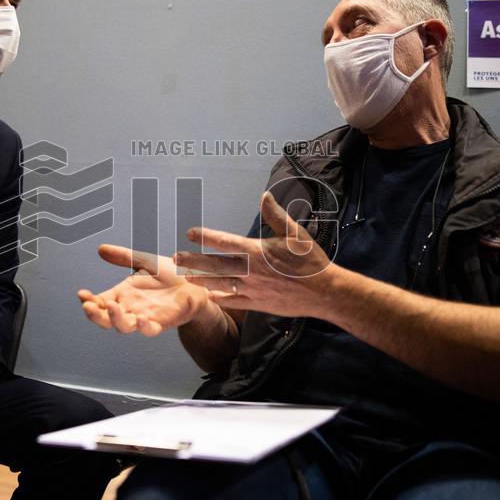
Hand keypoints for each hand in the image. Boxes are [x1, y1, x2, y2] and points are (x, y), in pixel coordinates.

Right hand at [78, 245, 213, 335]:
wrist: (196, 283)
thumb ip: (124, 257)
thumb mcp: (144, 262)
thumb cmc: (170, 275)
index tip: (81, 293)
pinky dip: (144, 327)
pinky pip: (150, 330)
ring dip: (116, 319)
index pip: (100, 302)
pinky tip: (141, 319)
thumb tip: (101, 248)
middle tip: (89, 306)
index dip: (89, 300)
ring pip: (125, 326)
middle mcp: (131, 308)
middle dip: (96, 315)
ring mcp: (145, 316)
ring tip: (113, 308)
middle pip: (106, 319)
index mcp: (123, 295)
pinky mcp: (163, 321)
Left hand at [176, 192, 333, 318]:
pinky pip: (233, 301)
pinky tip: (209, 295)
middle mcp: (251, 272)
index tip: (190, 232)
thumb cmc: (310, 260)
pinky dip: (219, 298)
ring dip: (201, 279)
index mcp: (257, 252)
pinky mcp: (258, 304)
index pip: (225, 242)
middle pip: (215, 265)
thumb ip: (276, 215)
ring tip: (187, 276)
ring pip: (220, 284)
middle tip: (175, 257)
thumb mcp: (295, 234)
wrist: (324, 292)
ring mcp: (252, 290)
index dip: (205, 236)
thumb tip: (264, 195)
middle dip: (194, 260)